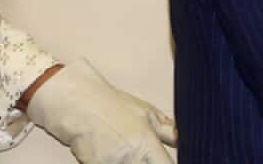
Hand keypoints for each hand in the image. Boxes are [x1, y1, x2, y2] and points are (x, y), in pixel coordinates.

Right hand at [27, 59, 176, 163]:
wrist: (78, 105)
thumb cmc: (113, 106)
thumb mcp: (147, 113)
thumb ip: (168, 131)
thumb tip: (184, 140)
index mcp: (147, 144)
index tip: (168, 160)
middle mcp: (130, 159)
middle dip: (149, 163)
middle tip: (145, 154)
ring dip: (133, 163)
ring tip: (127, 150)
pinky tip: (114, 154)